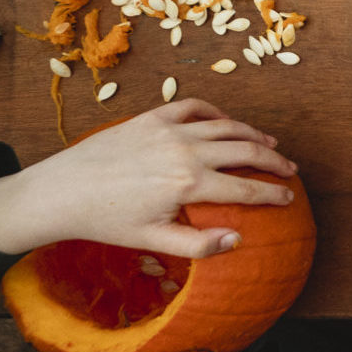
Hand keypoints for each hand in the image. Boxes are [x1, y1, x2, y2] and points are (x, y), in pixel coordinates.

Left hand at [0, 100, 296, 256]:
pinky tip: (226, 123)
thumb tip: (239, 240)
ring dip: (253, 134)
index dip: (273, 194)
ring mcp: (169, 130)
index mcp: (188, 184)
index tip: (289, 198)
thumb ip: (199, 244)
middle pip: (246, 150)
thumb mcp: (153, 240)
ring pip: (226, 125)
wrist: (61, 192)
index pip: (246, 188)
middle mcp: (185, 151)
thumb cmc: (106, 221)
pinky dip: (216, 112)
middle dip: (274, 160)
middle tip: (290, 170)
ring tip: (269, 143)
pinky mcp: (151, 118)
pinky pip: (194, 107)